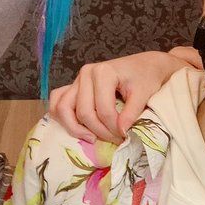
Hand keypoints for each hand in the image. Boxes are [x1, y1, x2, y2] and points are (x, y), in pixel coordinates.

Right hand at [49, 48, 199, 142]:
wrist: (146, 65)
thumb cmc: (146, 77)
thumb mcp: (144, 93)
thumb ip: (132, 113)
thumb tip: (121, 132)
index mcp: (103, 72)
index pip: (103, 110)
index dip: (113, 128)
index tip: (125, 137)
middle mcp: (85, 74)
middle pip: (84, 112)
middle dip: (99, 131)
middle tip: (115, 140)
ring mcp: (77, 80)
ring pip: (63, 108)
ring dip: (75, 127)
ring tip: (92, 138)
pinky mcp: (74, 86)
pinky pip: (58, 102)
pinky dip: (62, 117)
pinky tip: (77, 128)